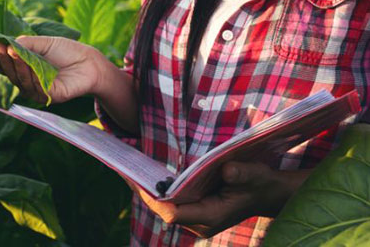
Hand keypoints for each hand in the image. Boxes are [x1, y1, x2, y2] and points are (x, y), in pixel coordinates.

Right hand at [0, 36, 108, 104]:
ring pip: (20, 81)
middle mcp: (29, 80)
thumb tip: (8, 44)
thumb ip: (27, 44)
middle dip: (3, 61)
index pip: (6, 66)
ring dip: (15, 66)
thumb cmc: (67, 51)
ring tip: (11, 52)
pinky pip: (34, 87)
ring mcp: (37, 90)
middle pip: (10, 74)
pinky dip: (30, 75)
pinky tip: (27, 64)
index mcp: (25, 68)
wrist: (89, 62)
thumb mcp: (44, 43)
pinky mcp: (48, 97)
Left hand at [123, 161, 310, 238]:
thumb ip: (242, 174)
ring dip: (148, 190)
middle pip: (163, 211)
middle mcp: (199, 222)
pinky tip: (146, 174)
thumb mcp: (256, 175)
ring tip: (128, 169)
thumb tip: (227, 171)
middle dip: (144, 191)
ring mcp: (196, 219)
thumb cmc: (261, 183)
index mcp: (210, 217)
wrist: (267, 193)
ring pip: (164, 208)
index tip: (140, 181)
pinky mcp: (195, 211)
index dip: (155, 199)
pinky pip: (170, 203)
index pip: (173, 214)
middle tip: (124, 169)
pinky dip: (158, 190)